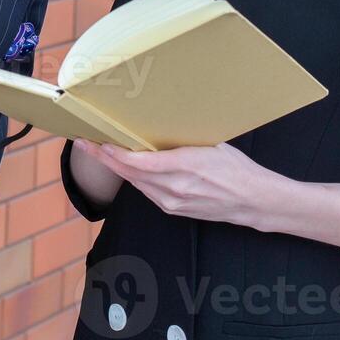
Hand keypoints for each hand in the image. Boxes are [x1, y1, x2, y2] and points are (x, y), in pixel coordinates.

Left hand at [73, 139, 287, 231]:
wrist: (253, 201)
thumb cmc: (236, 168)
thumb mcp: (208, 146)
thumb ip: (179, 143)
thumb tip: (156, 130)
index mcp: (184, 168)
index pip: (139, 162)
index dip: (115, 154)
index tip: (98, 142)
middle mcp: (174, 189)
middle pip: (130, 173)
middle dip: (104, 158)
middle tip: (85, 142)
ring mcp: (172, 202)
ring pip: (135, 183)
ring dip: (116, 168)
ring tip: (99, 151)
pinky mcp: (173, 209)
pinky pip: (146, 191)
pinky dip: (133, 177)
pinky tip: (125, 167)